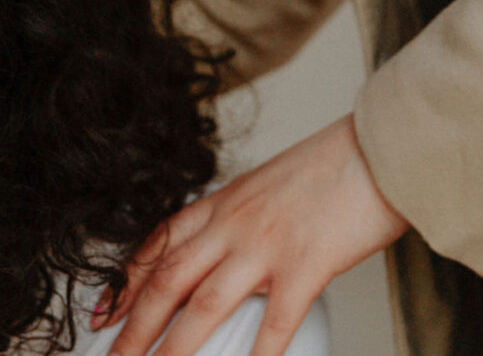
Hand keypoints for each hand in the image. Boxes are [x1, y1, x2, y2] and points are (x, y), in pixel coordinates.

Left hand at [96, 113, 407, 355]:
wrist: (379, 147)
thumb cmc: (333, 164)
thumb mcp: (269, 184)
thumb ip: (242, 218)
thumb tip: (229, 253)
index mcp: (222, 202)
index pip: (158, 246)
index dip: (125, 283)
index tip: (103, 313)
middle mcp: (232, 224)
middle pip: (166, 281)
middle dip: (133, 327)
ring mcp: (265, 245)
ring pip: (200, 305)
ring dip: (171, 348)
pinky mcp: (305, 265)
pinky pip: (273, 322)